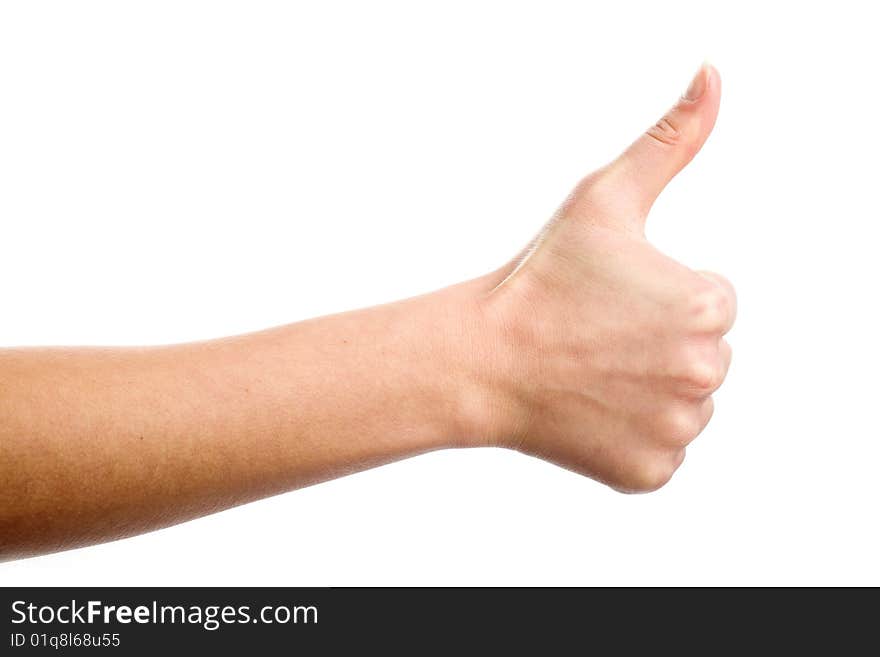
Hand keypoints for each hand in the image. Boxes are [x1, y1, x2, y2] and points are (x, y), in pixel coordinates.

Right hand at [473, 64, 734, 491]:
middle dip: (656, 346)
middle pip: (701, 356)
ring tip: (590, 375)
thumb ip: (670, 141)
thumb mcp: (605, 199)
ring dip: (646, 392)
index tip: (607, 302)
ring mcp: (677, 430)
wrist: (479, 361)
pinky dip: (629, 436)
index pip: (710, 303)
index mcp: (707, 305)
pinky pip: (659, 450)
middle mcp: (705, 373)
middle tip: (594, 339)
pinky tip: (589, 412)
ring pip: (683, 404)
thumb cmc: (539, 280)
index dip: (656, 298)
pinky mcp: (650, 474)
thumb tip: (712, 78)